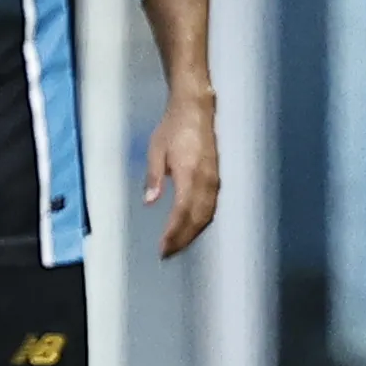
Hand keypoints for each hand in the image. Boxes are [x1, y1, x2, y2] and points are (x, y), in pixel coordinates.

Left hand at [143, 87, 220, 257]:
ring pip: (207, 215)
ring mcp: (214, 180)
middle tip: (168, 253)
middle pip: (197, 219)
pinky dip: (202, 222)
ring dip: (193, 233)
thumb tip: (149, 202)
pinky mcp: (216, 179)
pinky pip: (211, 207)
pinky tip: (192, 228)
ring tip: (178, 246)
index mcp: (190, 174)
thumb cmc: (173, 128)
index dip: (174, 232)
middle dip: (183, 238)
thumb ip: (154, 177)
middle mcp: (206, 181)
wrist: (196, 111)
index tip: (163, 247)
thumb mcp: (156, 150)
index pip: (182, 211)